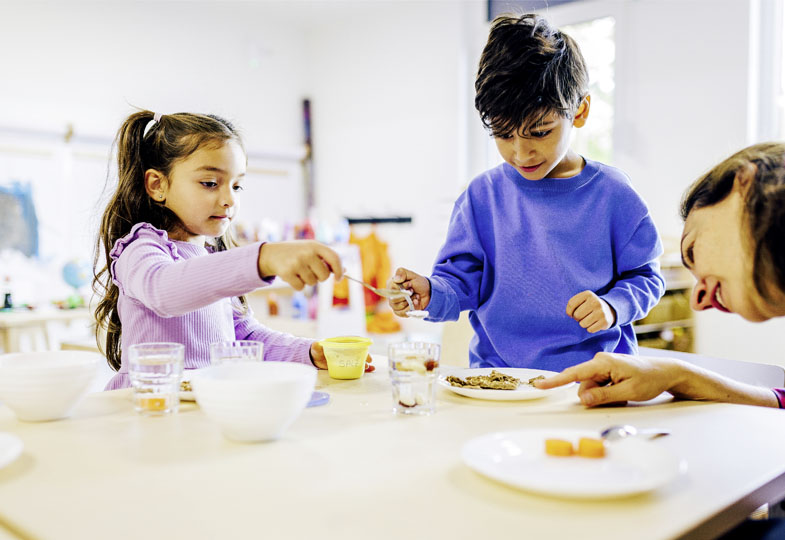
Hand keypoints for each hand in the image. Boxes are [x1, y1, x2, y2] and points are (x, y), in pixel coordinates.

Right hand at [258, 241, 342, 290]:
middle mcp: (307, 253)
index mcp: (315, 245)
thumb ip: (326, 259)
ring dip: (307, 280)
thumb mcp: (311, 250)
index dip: (340, 270)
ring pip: (312, 283)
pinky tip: (291, 276)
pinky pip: (301, 287)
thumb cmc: (296, 253)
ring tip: (298, 271)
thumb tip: (345, 270)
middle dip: (319, 277)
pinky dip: (297, 285)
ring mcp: (297, 262)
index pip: (334, 258)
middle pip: (324, 276)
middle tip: (310, 271)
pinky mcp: (287, 273)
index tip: (339, 279)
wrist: (271, 254)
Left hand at [309, 342, 374, 371]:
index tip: (365, 348)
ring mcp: (347, 358)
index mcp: (342, 342)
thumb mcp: (317, 346)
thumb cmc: (318, 349)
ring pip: (359, 359)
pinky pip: (356, 366)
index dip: (361, 344)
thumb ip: (317, 345)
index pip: (354, 341)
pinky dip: (363, 368)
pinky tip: (369, 370)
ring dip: (365, 363)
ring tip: (369, 367)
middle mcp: (347, 349)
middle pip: (359, 351)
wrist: (315, 358)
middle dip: (365, 355)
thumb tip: (317, 344)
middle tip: (369, 360)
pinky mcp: (346, 365)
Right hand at [388, 267, 430, 315]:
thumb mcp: (412, 275)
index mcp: (391, 284)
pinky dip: (410, 308)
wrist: (428, 293)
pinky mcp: (399, 312)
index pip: (391, 288)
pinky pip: (401, 313)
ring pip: (398, 306)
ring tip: (415, 296)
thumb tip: (396, 279)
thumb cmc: (418, 283)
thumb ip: (402, 273)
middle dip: (406, 295)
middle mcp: (391, 295)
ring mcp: (394, 304)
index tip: (410, 284)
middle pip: (394, 299)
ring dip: (410, 301)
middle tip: (413, 291)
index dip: (402, 287)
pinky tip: (415, 302)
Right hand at [534, 352, 681, 406]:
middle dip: (596, 396)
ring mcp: (603, 365)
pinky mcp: (606, 370)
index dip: (556, 380)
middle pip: (584, 385)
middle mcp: (600, 360)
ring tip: (624, 393)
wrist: (666, 372)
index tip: (540, 385)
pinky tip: (622, 390)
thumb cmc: (650, 379)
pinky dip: (608, 392)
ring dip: (604, 395)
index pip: (574, 373)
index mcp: (603, 362)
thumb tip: (582, 398)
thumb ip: (603, 395)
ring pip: (591, 387)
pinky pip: (599, 385)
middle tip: (619, 397)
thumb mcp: (627, 391)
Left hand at [566, 290, 615, 332]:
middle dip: (577, 318)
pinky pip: (590, 330)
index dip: (569, 311)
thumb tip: (569, 314)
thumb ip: (572, 304)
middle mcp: (596, 302)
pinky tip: (594, 323)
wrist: (608, 311)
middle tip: (582, 316)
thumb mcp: (581, 300)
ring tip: (589, 319)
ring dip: (583, 324)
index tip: (571, 313)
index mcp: (588, 294)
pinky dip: (590, 328)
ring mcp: (601, 312)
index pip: (571, 304)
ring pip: (582, 324)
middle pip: (577, 315)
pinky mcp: (605, 321)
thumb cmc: (589, 306)